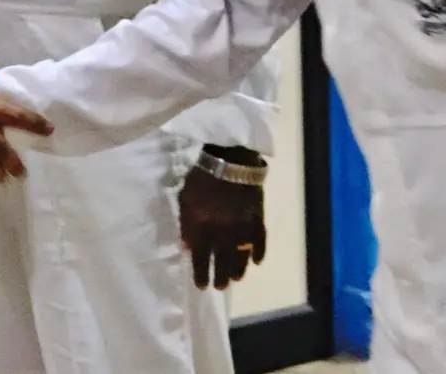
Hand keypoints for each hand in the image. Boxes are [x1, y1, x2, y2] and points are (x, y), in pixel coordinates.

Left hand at [179, 149, 266, 288]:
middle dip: (221, 275)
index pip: (202, 254)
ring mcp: (243, 223)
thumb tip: (186, 246)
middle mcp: (224, 229)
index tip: (201, 285)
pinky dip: (260, 251)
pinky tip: (257, 261)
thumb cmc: (202, 175)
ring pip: (242, 253)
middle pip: (223, 258)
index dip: (201, 271)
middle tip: (220, 287)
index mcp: (204, 224)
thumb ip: (186, 223)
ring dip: (239, 268)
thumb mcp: (185, 196)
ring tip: (236, 279)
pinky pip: (261, 238)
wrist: (231, 157)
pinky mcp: (258, 216)